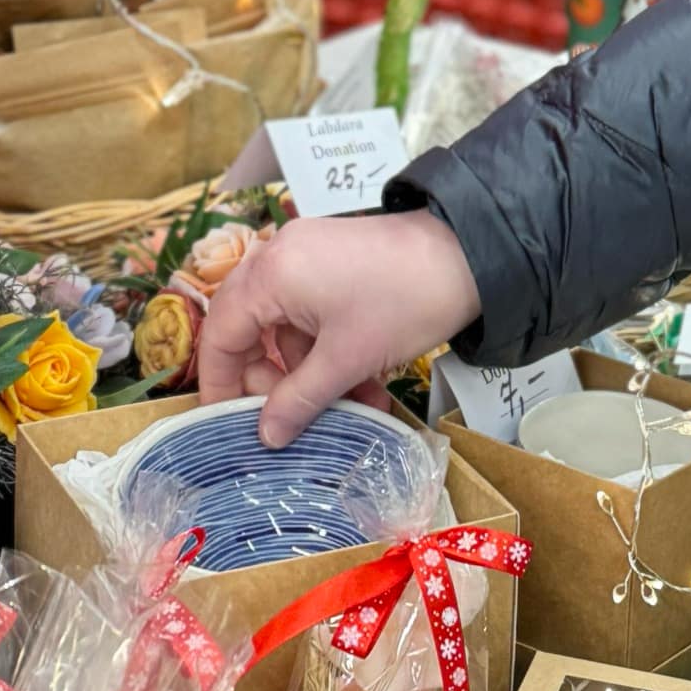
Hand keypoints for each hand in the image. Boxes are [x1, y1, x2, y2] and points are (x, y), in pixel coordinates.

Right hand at [199, 211, 483, 445]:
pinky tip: (361, 383)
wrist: (470, 256)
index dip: (220, 383)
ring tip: (347, 406)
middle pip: (249, 328)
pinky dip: (328, 348)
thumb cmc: (403, 303)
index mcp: (270, 274)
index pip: (220, 334)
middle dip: (271, 379)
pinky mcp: (333, 258)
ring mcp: (306, 253)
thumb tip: (265, 436)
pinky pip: (312, 310)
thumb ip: (298, 400)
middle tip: (289, 416)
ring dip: (309, 370)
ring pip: (285, 325)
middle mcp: (278, 256)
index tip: (227, 422)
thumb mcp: (347, 360)